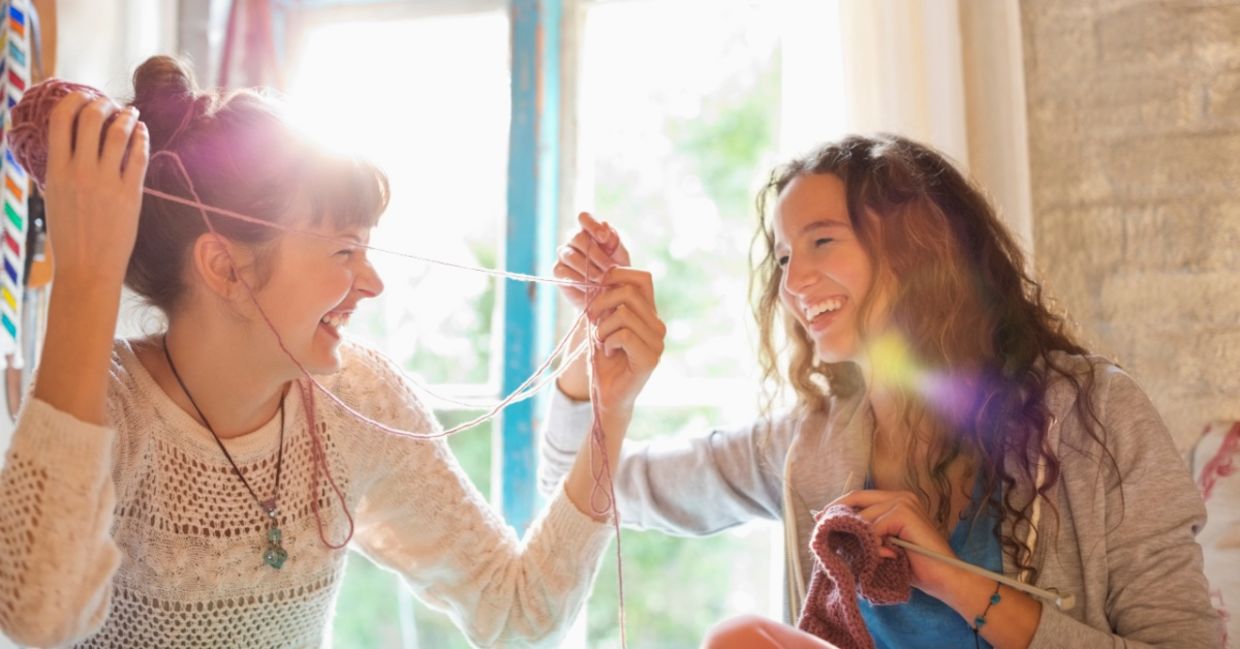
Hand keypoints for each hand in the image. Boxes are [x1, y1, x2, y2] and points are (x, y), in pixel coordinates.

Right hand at [44, 92, 148, 284]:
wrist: (88, 269)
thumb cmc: (68, 236)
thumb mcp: (52, 198)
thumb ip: (57, 169)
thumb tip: (63, 144)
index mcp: (55, 171)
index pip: (60, 119)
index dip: (73, 100)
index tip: (83, 96)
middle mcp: (80, 172)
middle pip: (90, 119)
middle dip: (101, 104)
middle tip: (109, 104)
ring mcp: (107, 182)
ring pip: (117, 133)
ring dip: (126, 117)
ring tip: (130, 113)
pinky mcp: (130, 194)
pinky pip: (138, 156)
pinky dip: (141, 138)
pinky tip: (142, 132)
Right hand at [553, 211, 629, 309]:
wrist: (610, 295)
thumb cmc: (616, 271)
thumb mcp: (620, 255)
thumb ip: (614, 240)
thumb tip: (605, 225)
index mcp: (589, 230)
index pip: (584, 217)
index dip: (592, 225)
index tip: (604, 238)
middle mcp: (574, 240)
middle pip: (577, 237)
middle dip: (595, 254)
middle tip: (609, 268)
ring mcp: (564, 255)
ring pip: (570, 255)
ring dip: (587, 269)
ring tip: (601, 279)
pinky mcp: (558, 271)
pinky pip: (563, 272)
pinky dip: (578, 279)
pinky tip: (589, 285)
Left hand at [583, 266, 664, 418]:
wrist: (607, 395)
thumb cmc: (604, 359)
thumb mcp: (602, 323)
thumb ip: (606, 303)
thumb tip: (599, 277)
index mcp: (649, 314)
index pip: (642, 278)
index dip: (617, 275)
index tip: (598, 289)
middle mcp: (658, 326)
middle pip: (629, 292)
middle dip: (601, 303)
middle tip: (592, 320)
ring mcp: (657, 342)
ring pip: (623, 314)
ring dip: (602, 328)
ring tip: (603, 342)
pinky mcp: (650, 358)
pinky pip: (623, 335)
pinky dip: (607, 342)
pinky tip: (609, 353)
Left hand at [831, 489, 961, 600]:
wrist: (946, 578)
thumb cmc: (917, 566)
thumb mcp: (885, 545)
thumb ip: (868, 533)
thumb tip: (837, 529)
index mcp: (897, 500)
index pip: (860, 497)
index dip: (838, 506)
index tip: (820, 516)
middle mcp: (901, 496)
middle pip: (857, 497)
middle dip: (836, 511)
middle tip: (819, 523)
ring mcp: (903, 502)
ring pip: (864, 517)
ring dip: (862, 539)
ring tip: (875, 555)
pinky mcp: (904, 513)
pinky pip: (874, 527)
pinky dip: (874, 544)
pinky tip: (886, 555)